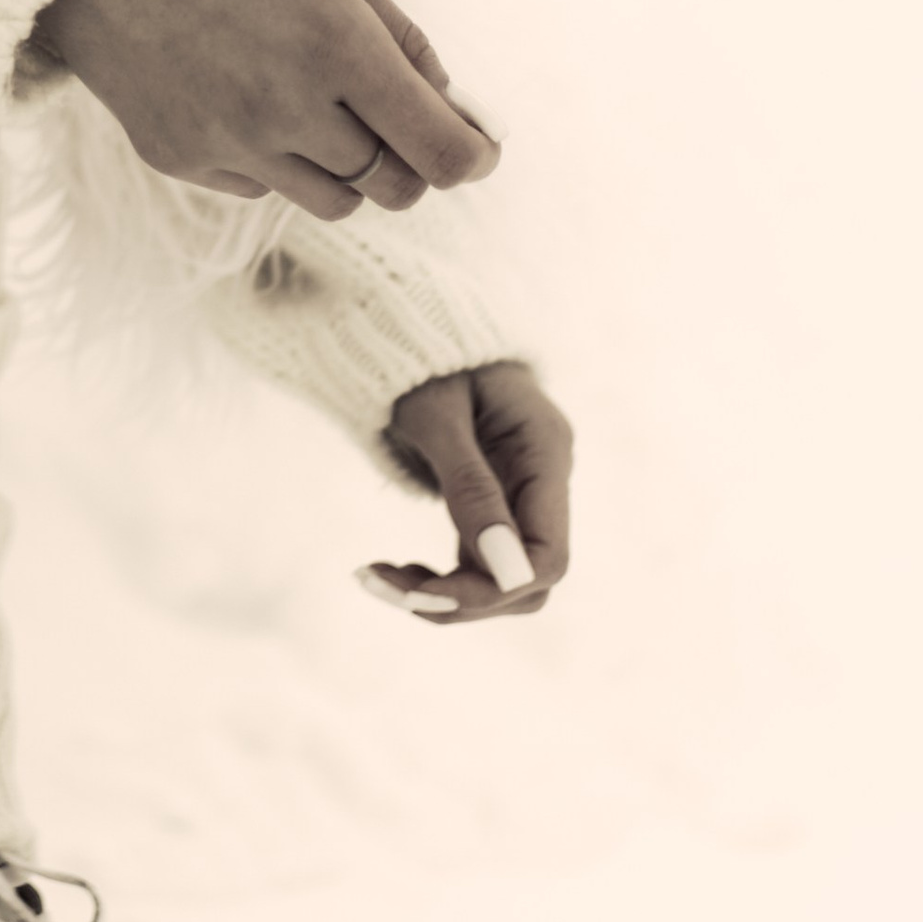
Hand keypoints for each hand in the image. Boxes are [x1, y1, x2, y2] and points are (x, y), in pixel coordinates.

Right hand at [37, 0, 499, 219]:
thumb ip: (396, 31)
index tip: (478, 148)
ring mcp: (228, 140)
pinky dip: (274, 157)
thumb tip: (446, 101)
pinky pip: (260, 186)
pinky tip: (241, 94)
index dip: (473, 157)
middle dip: (411, 159)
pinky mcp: (178, 157)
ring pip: (332, 201)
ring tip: (314, 103)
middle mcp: (286, 105)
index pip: (440, 151)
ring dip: (345, 166)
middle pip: (394, 187)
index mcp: (337, 42)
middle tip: (396, 120)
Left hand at [360, 360, 573, 622]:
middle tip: (384, 585)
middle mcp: (541, 478)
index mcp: (544, 449)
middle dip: (462, 598)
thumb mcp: (435, 415)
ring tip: (374, 578)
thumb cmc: (417, 355)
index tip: (427, 594)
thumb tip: (507, 572)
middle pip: (526, 579)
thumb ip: (470, 486)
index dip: (496, 587)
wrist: (400, 323)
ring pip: (499, 581)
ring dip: (443, 596)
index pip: (548, 554)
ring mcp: (517, 493)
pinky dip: (434, 580)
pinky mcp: (488, 504)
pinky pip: (474, 564)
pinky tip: (387, 571)